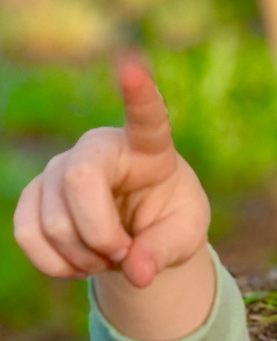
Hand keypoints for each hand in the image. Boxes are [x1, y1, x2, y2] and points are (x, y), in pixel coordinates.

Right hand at [13, 56, 210, 287]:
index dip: (139, 94)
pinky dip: (57, 265)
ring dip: (85, 258)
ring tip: (110, 257)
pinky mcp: (33, 196)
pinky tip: (81, 262)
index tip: (132, 66)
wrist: (140, 230)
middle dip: (101, 235)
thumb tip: (138, 274)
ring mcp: (59, 168)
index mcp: (148, 146)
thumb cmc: (171, 219)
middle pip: (77, 182)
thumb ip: (164, 252)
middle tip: (125, 254)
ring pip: (53, 221)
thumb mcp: (184, 236)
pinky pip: (27, 235)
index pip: (146, 116)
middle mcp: (97, 148)